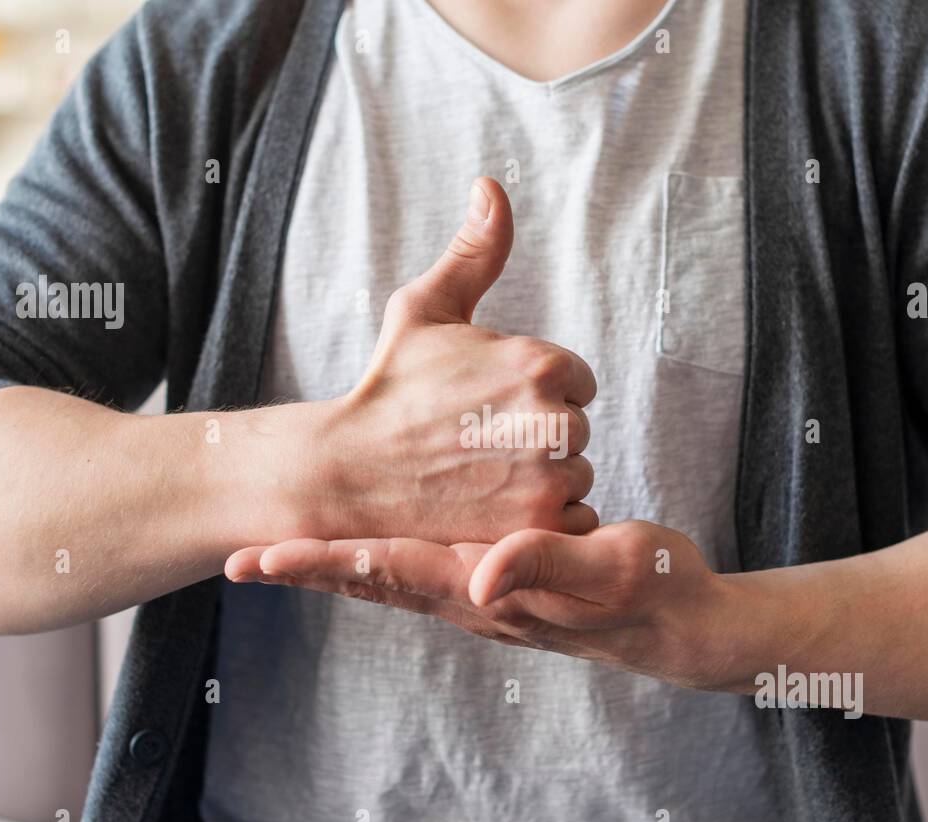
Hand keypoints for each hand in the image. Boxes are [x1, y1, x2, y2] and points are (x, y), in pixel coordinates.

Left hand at [226, 521, 755, 690]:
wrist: (677, 624)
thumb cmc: (648, 593)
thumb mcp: (609, 570)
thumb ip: (547, 566)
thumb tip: (481, 573)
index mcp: (486, 588)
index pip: (387, 572)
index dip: (322, 564)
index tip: (261, 558)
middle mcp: (470, 595)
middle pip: (369, 582)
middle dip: (304, 570)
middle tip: (236, 559)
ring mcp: (479, 592)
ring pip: (386, 579)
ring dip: (329, 568)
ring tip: (277, 556)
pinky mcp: (494, 582)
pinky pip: (417, 573)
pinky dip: (373, 561)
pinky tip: (361, 547)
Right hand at [270, 177, 597, 544]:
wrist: (349, 472)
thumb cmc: (388, 388)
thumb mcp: (426, 308)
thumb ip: (474, 251)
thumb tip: (491, 187)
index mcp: (540, 364)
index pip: (575, 381)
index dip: (532, 394)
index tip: (486, 407)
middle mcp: (554, 421)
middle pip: (578, 430)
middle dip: (538, 437)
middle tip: (479, 444)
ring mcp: (547, 480)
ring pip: (576, 476)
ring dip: (541, 479)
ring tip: (482, 477)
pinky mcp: (536, 528)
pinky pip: (574, 520)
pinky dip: (543, 520)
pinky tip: (494, 506)